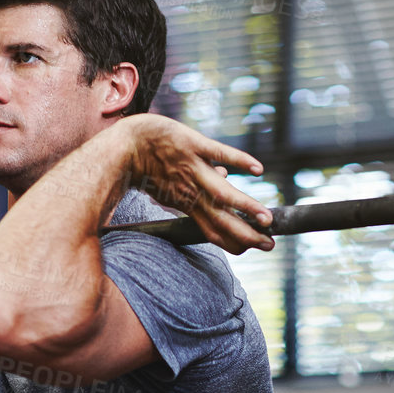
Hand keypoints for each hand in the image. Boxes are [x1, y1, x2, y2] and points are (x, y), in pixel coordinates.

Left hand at [119, 114, 273, 253]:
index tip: (254, 248)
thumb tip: (225, 176)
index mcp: (187, 204)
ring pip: (223, 193)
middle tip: (270, 245)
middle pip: (222, 218)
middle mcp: (192, 191)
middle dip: (247, 234)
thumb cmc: (147, 166)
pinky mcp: (193, 144)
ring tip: (266, 219)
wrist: (124, 146)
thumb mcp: (171, 185)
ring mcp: (193, 168)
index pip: (214, 229)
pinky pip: (219, 152)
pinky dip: (238, 161)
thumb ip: (198, 186)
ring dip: (245, 207)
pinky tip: (257, 169)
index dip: (234, 240)